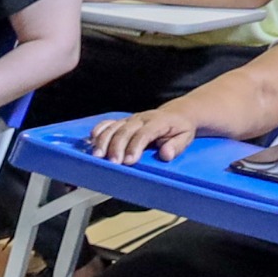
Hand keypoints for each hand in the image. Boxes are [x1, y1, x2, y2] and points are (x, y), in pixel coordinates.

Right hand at [83, 106, 198, 164]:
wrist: (176, 113)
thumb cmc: (180, 128)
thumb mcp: (186, 137)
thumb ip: (176, 146)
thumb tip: (166, 154)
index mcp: (158, 122)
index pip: (144, 134)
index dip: (135, 147)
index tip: (129, 161)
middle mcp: (141, 118)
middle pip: (125, 131)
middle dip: (116, 147)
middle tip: (112, 162)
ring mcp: (130, 119)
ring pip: (113, 127)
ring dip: (103, 141)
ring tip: (97, 155)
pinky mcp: (123, 121)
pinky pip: (108, 123)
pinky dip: (99, 131)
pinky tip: (91, 140)